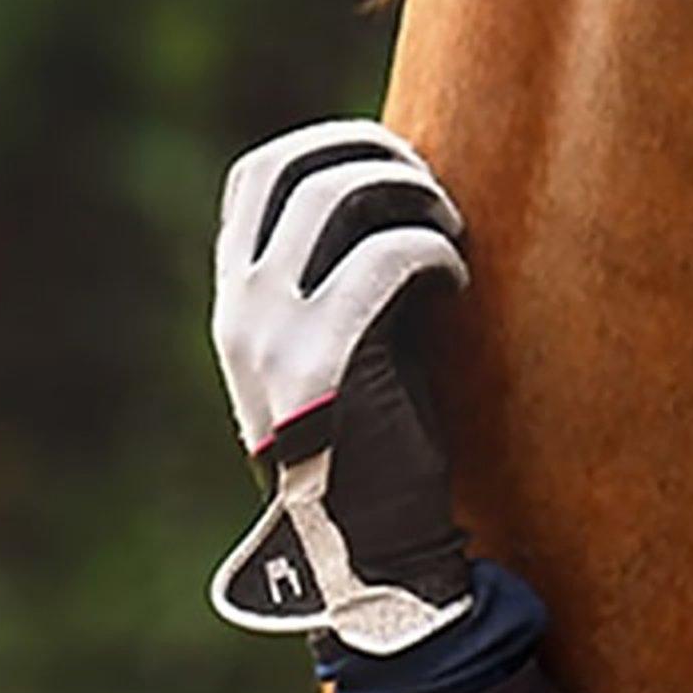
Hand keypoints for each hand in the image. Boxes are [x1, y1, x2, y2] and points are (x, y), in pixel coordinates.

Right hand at [207, 122, 475, 653]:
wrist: (366, 548)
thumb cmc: (378, 440)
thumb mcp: (343, 343)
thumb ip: (345, 276)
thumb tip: (406, 192)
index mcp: (236, 300)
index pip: (260, 173)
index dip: (334, 144)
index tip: (401, 166)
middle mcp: (239, 308)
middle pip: (294, 165)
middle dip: (376, 152)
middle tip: (434, 189)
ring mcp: (270, 334)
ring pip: (335, 194)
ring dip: (411, 193)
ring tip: (450, 232)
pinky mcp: (321, 364)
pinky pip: (385, 257)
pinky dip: (433, 250)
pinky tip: (455, 281)